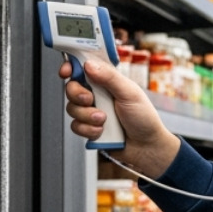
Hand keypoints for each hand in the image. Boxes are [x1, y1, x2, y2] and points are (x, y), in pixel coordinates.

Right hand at [60, 58, 180, 176]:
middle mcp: (97, 94)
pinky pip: (76, 126)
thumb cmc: (144, 118)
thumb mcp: (129, 93)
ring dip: (87, 115)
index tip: (66, 71)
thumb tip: (89, 64)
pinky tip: (102, 131)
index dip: (71, 67)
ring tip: (104, 120)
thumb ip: (109, 77)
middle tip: (90, 100)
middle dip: (78, 94)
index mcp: (107, 81)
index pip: (84, 68)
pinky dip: (89, 129)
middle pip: (72, 88)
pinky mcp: (88, 127)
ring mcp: (91, 111)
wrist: (145, 147)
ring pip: (72, 108)